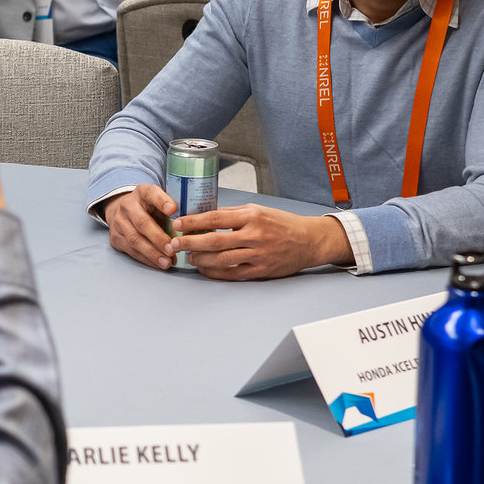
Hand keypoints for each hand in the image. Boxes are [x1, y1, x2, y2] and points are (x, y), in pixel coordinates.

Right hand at [101, 186, 177, 268]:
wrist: (122, 212)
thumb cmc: (149, 208)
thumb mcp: (160, 202)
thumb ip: (172, 211)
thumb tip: (190, 228)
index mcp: (142, 193)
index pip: (151, 193)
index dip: (162, 201)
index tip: (173, 209)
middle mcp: (127, 206)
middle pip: (142, 222)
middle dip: (158, 238)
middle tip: (172, 249)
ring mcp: (119, 222)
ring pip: (135, 240)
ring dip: (153, 253)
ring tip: (167, 262)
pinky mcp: (115, 238)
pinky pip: (131, 251)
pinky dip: (146, 259)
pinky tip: (158, 264)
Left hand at [169, 206, 350, 279]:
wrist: (309, 240)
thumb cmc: (281, 223)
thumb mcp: (257, 210)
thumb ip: (232, 214)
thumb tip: (203, 216)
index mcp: (251, 216)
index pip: (215, 217)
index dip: (193, 222)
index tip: (177, 223)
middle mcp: (254, 235)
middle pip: (214, 240)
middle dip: (190, 242)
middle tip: (174, 243)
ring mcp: (258, 254)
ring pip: (221, 259)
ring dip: (200, 259)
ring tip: (188, 257)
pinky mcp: (261, 270)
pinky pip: (233, 273)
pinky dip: (215, 272)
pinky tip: (204, 269)